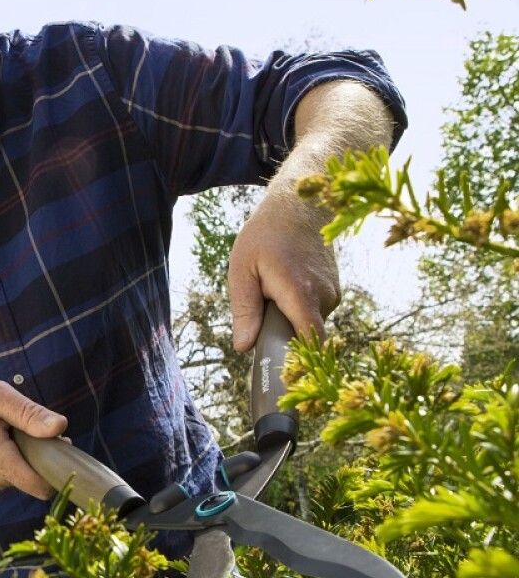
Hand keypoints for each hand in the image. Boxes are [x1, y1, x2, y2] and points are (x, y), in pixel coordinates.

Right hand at [0, 379, 67, 498]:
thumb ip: (28, 413)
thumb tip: (61, 427)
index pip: (45, 486)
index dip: (60, 468)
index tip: (63, 444)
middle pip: (39, 475)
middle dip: (44, 452)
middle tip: (28, 422)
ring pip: (26, 470)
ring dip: (28, 450)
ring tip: (5, 423)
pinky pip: (12, 468)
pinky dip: (14, 452)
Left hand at [227, 188, 339, 351]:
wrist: (300, 203)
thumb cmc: (265, 235)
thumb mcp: (242, 270)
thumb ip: (244, 310)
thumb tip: (244, 347)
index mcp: (301, 295)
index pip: (311, 345)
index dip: (298, 363)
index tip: (282, 374)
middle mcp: (325, 297)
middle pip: (303, 337)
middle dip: (281, 332)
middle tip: (262, 308)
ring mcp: (334, 293)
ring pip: (307, 323)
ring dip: (288, 315)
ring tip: (274, 287)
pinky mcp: (335, 290)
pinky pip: (313, 310)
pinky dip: (298, 305)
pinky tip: (287, 283)